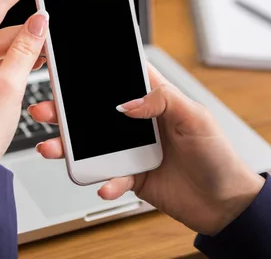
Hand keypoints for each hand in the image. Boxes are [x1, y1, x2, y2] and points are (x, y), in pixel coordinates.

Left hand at [0, 0, 48, 160]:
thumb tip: (39, 21)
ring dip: (26, 51)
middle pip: (4, 27)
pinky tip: (35, 67)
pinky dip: (17, 63)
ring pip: (4, 46)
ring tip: (50, 58)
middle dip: (32, 31)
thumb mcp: (8, 87)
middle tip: (58, 35)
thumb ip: (25, 50)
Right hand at [30, 64, 264, 235]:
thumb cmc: (217, 155)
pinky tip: (106, 184)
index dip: (96, 70)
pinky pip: (110, 176)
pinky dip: (105, 181)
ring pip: (93, 144)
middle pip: (95, 112)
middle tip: (45, 109)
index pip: (120, 78)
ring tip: (52, 148)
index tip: (69, 66)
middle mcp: (140, 123)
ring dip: (70, 147)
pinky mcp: (132, 176)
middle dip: (67, 110)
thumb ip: (162, 100)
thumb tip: (126, 103)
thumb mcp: (196, 118)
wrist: (225, 203)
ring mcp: (133, 150)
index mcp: (155, 100)